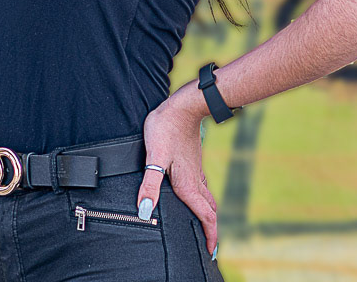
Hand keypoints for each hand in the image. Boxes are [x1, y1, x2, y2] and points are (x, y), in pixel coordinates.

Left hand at [135, 88, 218, 256]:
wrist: (183, 105)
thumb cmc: (167, 128)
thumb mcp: (154, 157)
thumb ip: (149, 185)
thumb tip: (145, 212)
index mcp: (187, 184)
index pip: (204, 215)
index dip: (209, 235)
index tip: (211, 250)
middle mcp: (195, 180)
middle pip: (209, 210)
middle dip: (211, 229)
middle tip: (210, 245)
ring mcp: (196, 170)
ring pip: (208, 198)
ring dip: (209, 214)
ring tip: (206, 225)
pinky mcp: (193, 161)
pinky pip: (203, 187)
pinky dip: (205, 199)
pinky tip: (198, 196)